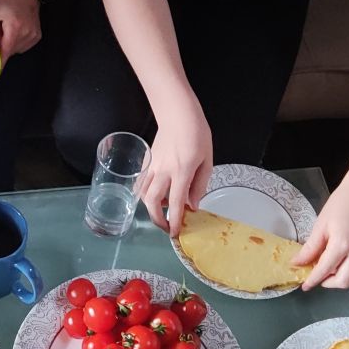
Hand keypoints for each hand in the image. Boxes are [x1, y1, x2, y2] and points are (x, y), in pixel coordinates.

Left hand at [0, 0, 41, 62]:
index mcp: (14, 28)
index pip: (5, 52)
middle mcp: (25, 34)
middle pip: (8, 51)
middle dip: (1, 44)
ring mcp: (33, 37)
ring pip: (15, 50)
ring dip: (9, 43)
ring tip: (9, 27)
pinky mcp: (36, 37)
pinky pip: (22, 47)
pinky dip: (17, 42)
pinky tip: (16, 29)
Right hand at [136, 100, 210, 235]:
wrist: (178, 114)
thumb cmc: (197, 134)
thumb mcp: (207, 160)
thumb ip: (200, 184)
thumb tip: (193, 204)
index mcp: (182, 171)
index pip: (177, 203)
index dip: (175, 221)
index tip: (176, 234)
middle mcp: (164, 171)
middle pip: (153, 202)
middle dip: (158, 219)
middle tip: (166, 227)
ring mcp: (152, 166)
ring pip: (144, 194)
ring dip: (151, 207)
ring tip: (163, 210)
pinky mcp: (146, 162)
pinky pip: (141, 183)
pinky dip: (145, 194)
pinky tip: (156, 195)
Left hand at [294, 179, 348, 289]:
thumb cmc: (342, 203)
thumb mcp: (322, 224)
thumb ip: (311, 247)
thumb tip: (298, 262)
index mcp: (342, 245)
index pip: (324, 270)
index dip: (313, 280)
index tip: (304, 285)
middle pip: (342, 282)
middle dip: (327, 284)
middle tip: (315, 276)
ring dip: (339, 281)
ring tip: (327, 270)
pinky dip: (348, 274)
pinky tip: (339, 264)